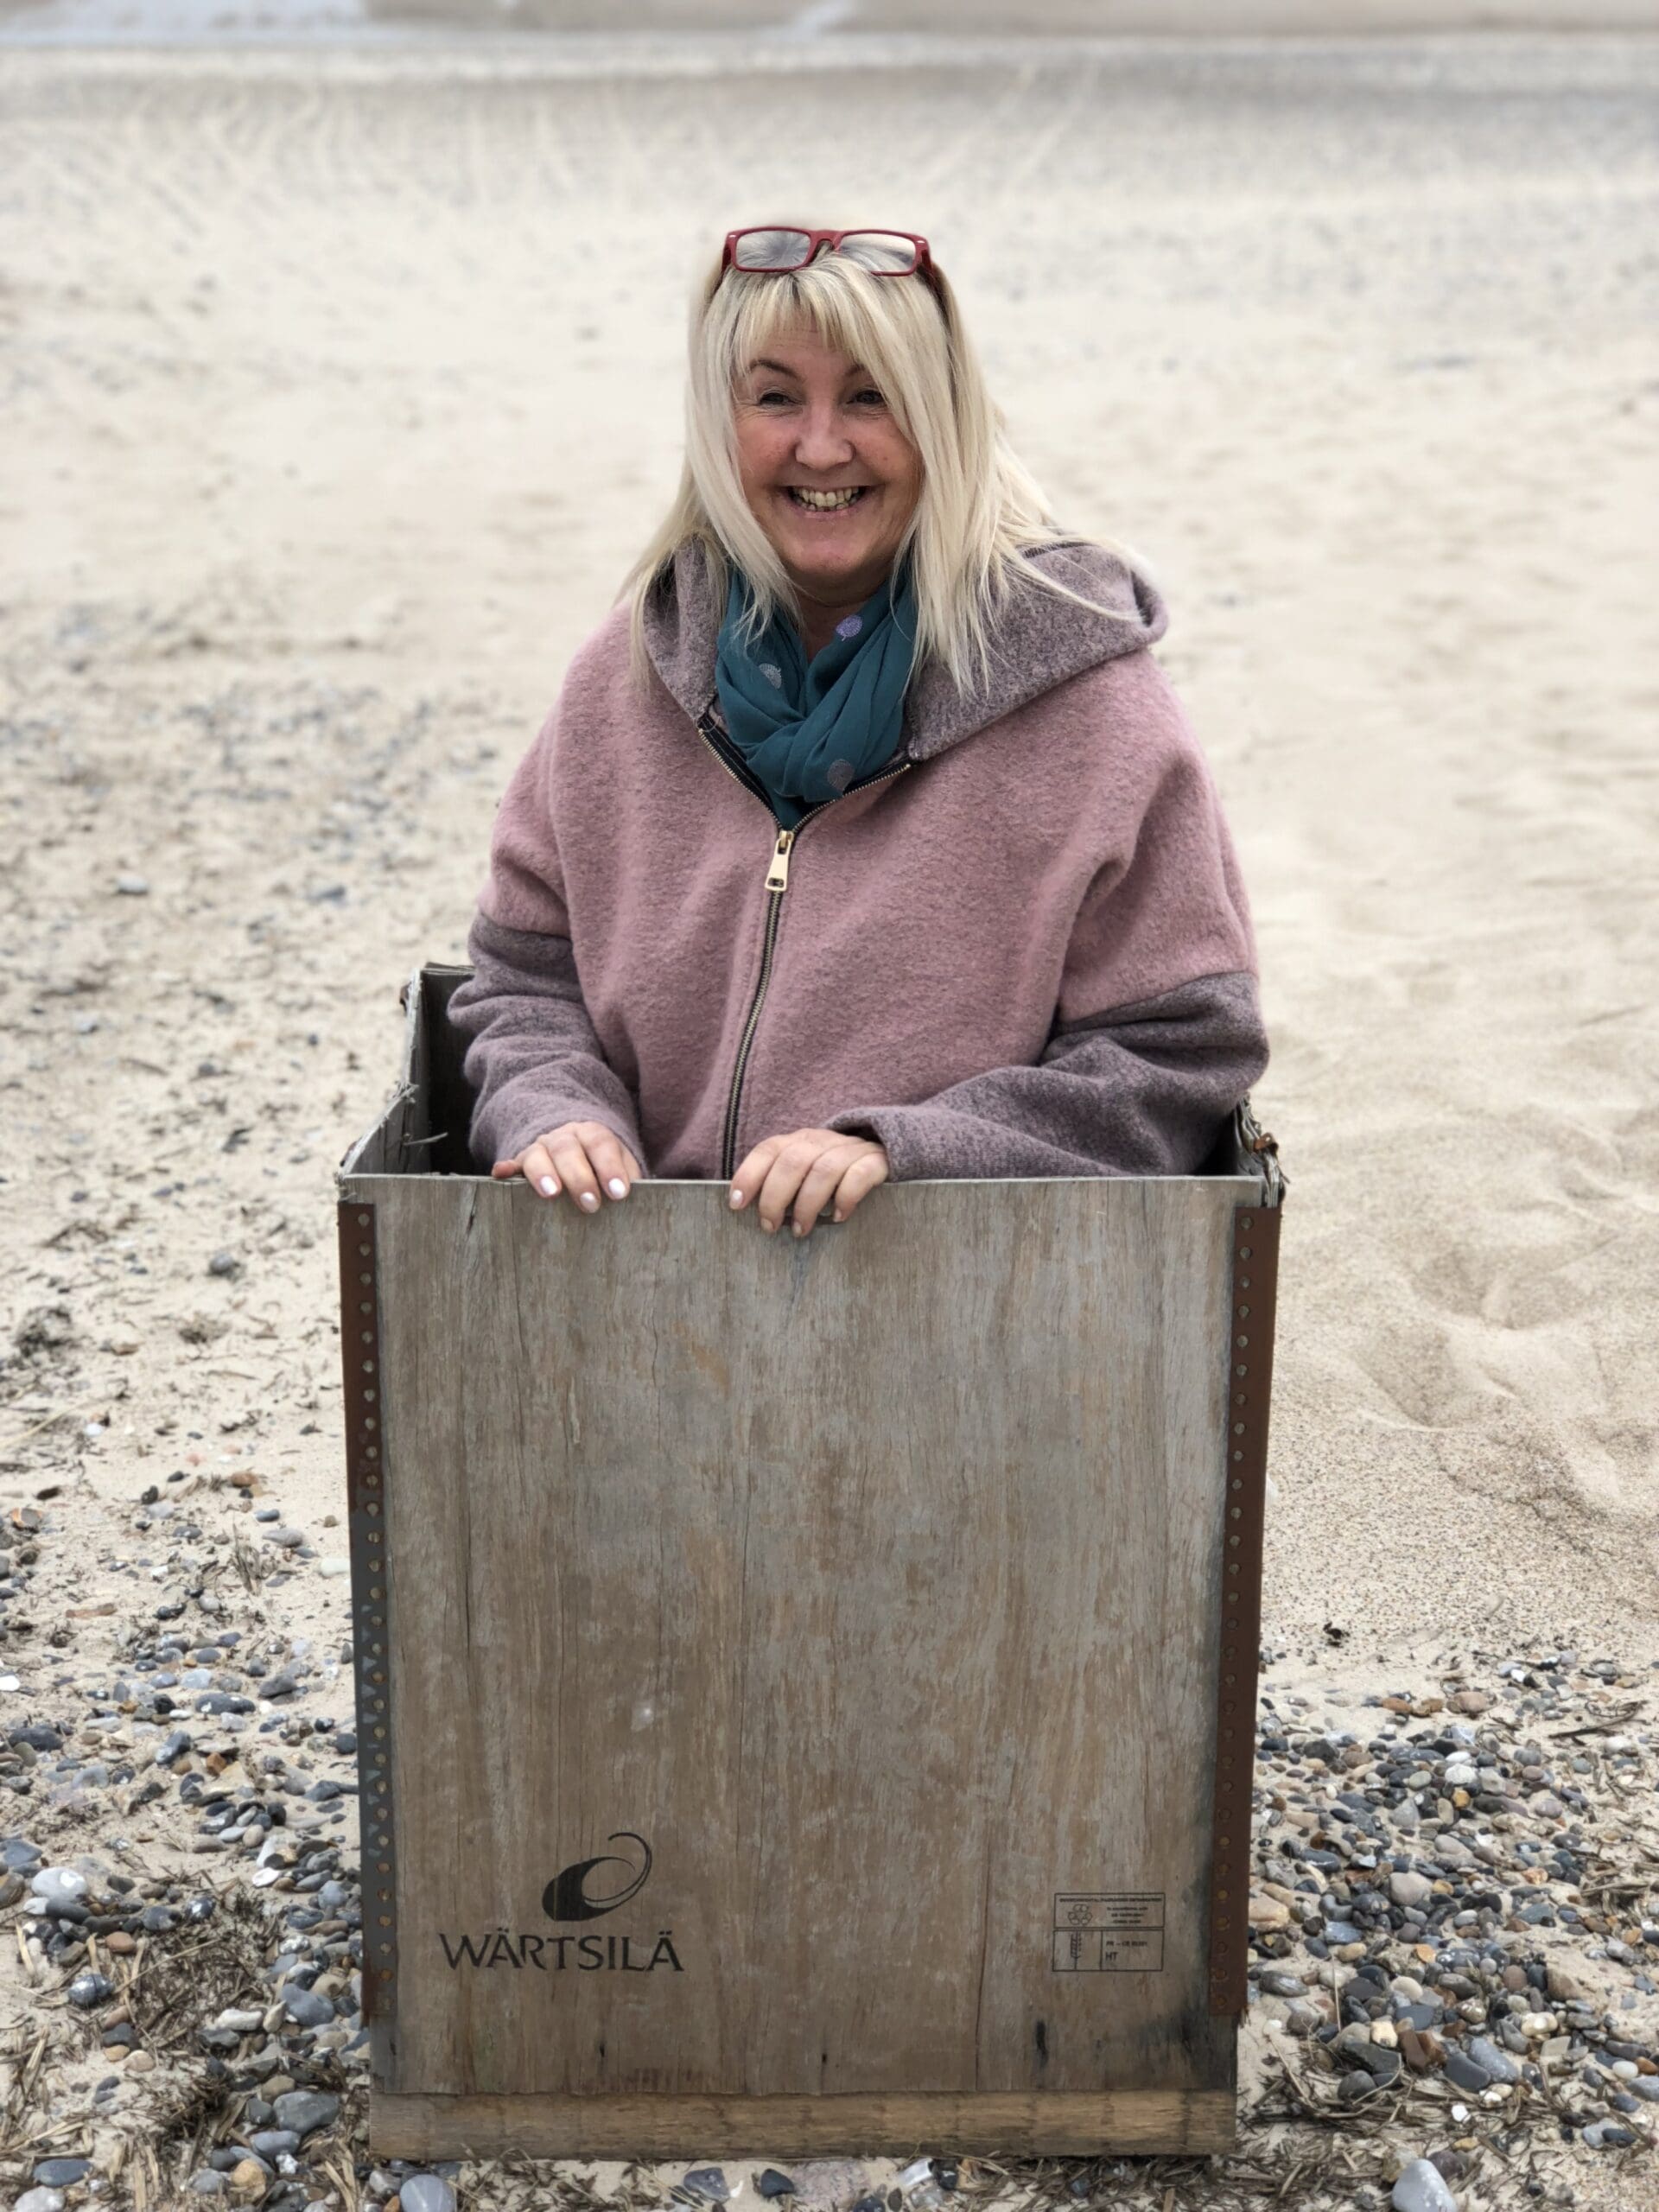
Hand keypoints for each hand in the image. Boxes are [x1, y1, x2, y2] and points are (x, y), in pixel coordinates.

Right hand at [492, 1120, 642, 1213]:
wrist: (576, 1149)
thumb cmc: (603, 1170)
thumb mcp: (621, 1168)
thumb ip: (629, 1179)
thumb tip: (641, 1201)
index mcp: (593, 1134)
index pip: (602, 1144)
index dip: (610, 1167)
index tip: (619, 1193)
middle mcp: (565, 1137)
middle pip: (568, 1149)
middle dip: (580, 1177)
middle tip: (591, 1205)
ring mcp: (540, 1148)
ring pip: (538, 1154)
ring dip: (543, 1172)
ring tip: (551, 1194)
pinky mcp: (521, 1162)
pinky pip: (511, 1164)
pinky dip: (505, 1168)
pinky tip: (499, 1175)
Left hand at [728, 1127, 888, 1237]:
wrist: (891, 1156)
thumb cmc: (838, 1176)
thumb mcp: (807, 1173)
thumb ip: (782, 1182)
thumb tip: (745, 1209)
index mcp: (800, 1141)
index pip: (768, 1149)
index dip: (749, 1175)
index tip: (736, 1204)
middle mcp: (823, 1141)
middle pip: (792, 1162)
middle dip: (775, 1197)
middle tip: (770, 1227)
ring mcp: (852, 1149)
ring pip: (823, 1170)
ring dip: (807, 1204)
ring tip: (802, 1232)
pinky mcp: (878, 1162)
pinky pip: (859, 1175)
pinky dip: (845, 1197)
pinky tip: (838, 1217)